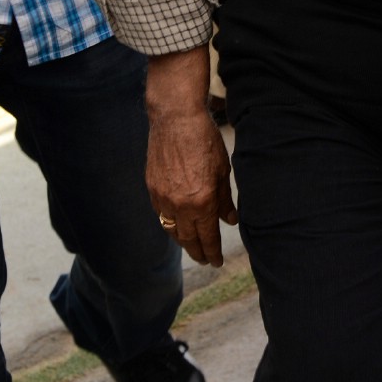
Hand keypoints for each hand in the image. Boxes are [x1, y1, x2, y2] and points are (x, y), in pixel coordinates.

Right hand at [146, 103, 236, 266]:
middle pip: (188, 239)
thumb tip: (230, 220)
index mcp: (202, 202)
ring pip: (172, 230)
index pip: (208, 237)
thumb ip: (225, 200)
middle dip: (198, 252)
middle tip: (205, 260)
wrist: (176, 119)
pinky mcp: (152, 188)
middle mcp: (181, 205)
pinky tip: (177, 224)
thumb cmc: (205, 141)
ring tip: (192, 246)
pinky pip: (161, 215)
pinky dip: (170, 224)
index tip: (217, 261)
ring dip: (183, 241)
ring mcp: (163, 198)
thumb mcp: (223, 171)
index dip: (213, 252)